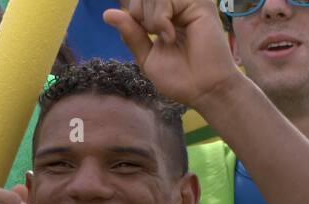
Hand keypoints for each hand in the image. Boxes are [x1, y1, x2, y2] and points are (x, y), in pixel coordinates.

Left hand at [104, 0, 244, 110]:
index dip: (133, 13)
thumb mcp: (145, 56)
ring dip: (150, 19)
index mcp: (166, 14)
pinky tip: (171, 35)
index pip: (139, 0)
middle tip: (156, 37)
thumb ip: (131, 33)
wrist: (201, 89)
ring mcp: (189, 2)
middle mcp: (178, 5)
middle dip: (139, 15)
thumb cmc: (178, 77)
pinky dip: (160, 19)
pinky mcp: (200, 3)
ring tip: (165, 37)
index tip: (146, 35)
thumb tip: (107, 13)